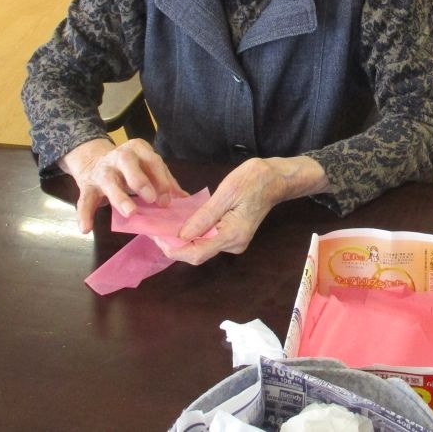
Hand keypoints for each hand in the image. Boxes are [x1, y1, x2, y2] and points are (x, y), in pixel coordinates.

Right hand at [59, 137, 186, 232]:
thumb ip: (164, 181)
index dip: (161, 179)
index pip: (152, 160)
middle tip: (151, 199)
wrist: (93, 162)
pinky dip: (84, 214)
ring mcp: (101, 171)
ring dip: (120, 197)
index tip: (168, 200)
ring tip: (130, 213)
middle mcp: (118, 156)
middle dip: (140, 180)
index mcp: (137, 149)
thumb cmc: (129, 168)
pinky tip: (86, 228)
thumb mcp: (147, 168)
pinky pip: (84, 200)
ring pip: (108, 181)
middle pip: (127, 161)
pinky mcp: (87, 186)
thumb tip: (185, 199)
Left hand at [156, 155, 327, 264]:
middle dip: (175, 243)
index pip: (196, 254)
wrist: (276, 178)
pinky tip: (183, 220)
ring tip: (165, 222)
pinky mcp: (232, 234)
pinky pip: (208, 238)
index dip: (173, 249)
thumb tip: (182, 235)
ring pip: (202, 246)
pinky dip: (194, 231)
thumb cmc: (254, 180)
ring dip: (183, 237)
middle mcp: (233, 244)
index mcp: (232, 235)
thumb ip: (205, 216)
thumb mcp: (227, 193)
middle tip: (156, 227)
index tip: (156, 236)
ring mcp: (234, 241)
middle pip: (197, 252)